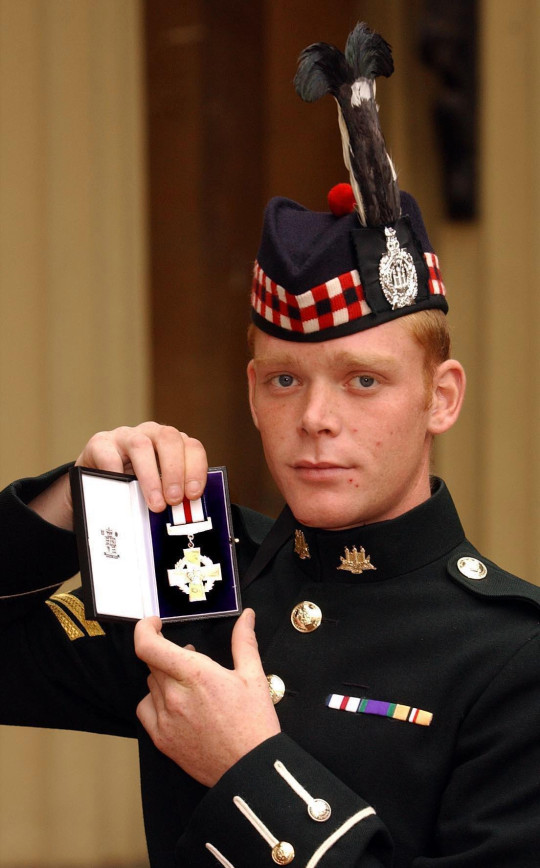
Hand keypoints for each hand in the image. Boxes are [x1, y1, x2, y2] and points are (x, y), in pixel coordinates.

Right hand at [75, 422, 206, 511]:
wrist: (97, 480)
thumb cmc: (134, 484)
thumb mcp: (159, 486)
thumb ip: (173, 493)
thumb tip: (187, 515)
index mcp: (171, 442)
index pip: (191, 446)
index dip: (196, 469)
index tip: (193, 494)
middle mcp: (150, 433)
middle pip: (169, 438)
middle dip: (174, 471)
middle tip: (174, 500)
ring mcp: (124, 436)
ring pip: (140, 445)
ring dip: (150, 477)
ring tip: (155, 503)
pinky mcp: (100, 444)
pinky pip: (109, 454)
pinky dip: (116, 473)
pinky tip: (121, 492)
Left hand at [134, 609, 280, 786]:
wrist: (251, 769)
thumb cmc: (255, 723)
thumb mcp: (253, 676)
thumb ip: (244, 641)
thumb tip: (246, 616)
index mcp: (195, 675)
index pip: (148, 646)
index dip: (145, 629)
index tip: (155, 624)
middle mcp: (174, 695)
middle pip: (153, 662)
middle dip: (168, 653)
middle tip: (190, 656)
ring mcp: (165, 719)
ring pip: (151, 684)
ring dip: (164, 676)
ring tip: (188, 682)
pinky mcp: (162, 740)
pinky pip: (146, 709)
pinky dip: (155, 700)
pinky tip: (175, 703)